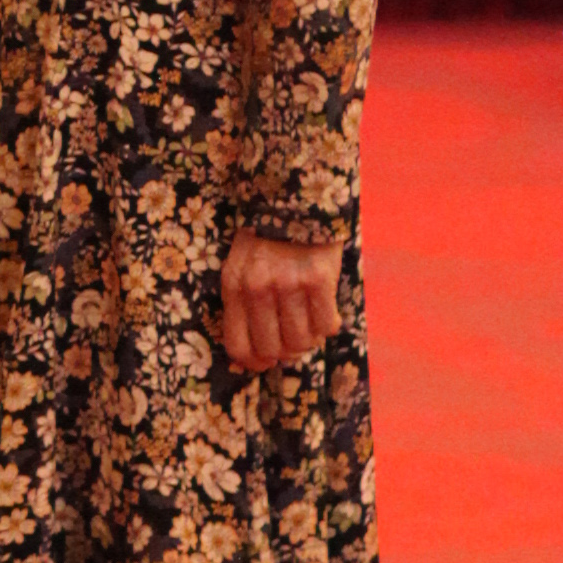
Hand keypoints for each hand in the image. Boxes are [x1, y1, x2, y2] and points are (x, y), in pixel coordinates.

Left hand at [218, 232, 338, 374]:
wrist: (297, 200)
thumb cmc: (267, 239)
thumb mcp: (241, 267)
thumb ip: (241, 306)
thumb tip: (245, 360)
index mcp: (234, 285)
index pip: (239, 345)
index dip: (254, 363)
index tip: (265, 362)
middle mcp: (258, 287)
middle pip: (272, 349)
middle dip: (284, 353)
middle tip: (293, 341)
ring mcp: (289, 283)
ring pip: (301, 341)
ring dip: (308, 340)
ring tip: (310, 323)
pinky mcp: (319, 279)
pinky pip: (326, 325)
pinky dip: (328, 325)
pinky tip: (327, 311)